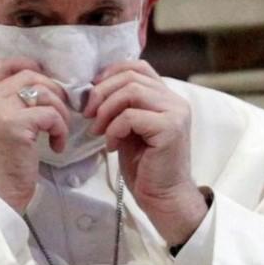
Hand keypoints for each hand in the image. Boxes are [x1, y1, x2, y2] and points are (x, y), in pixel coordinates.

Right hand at [0, 57, 69, 212]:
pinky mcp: (16, 125)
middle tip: (60, 111)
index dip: (28, 65)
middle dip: (53, 90)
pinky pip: (50, 114)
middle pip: (28, 75)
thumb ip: (4, 104)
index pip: (3, 64)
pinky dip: (61, 128)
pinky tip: (56, 145)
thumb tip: (37, 85)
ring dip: (60, 111)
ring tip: (58, 131)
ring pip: (43, 92)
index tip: (44, 80)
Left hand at [83, 60, 207, 244]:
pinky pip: (131, 116)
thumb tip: (94, 89)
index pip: (137, 66)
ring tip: (98, 130)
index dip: (110, 73)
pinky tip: (112, 145)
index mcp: (165, 97)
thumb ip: (121, 106)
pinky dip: (114, 128)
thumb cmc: (145, 166)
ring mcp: (175, 113)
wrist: (164, 198)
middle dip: (102, 93)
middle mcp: (174, 100)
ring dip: (106, 110)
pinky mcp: (170, 128)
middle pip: (131, 76)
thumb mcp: (129, 129)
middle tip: (88, 114)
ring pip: (131, 92)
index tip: (92, 93)